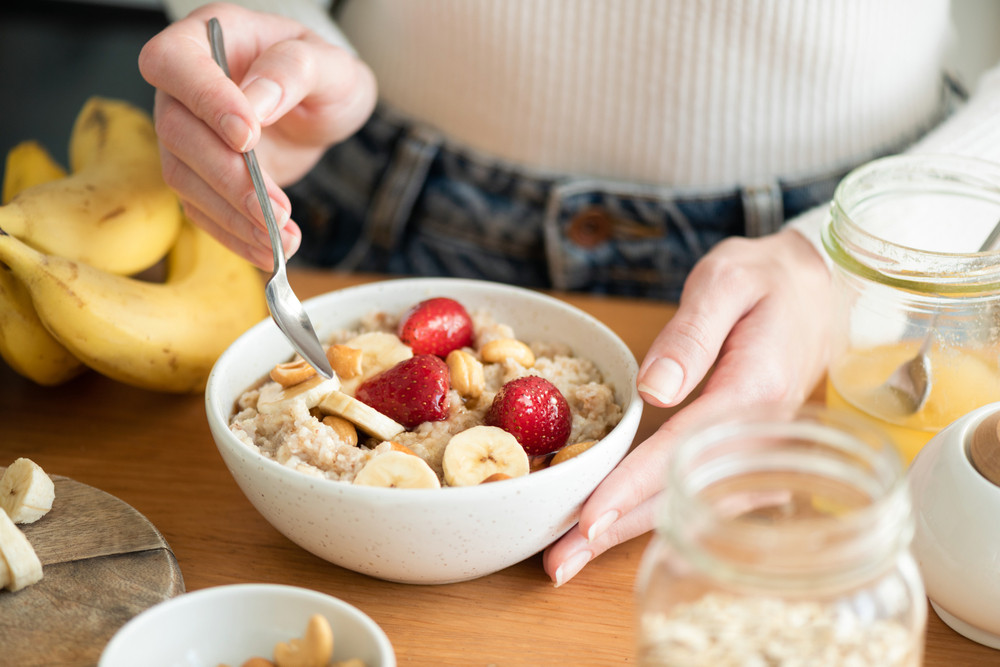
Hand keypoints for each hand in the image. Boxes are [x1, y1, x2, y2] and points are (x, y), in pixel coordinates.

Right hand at [138, 2, 376, 268]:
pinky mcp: (201, 176)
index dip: (205, 102)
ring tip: (281, 238)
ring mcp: (187, 133)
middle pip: (178, 133)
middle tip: (274, 210)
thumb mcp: (327, 63)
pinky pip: (203, 210)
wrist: (324, 105)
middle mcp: (184, 86)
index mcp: (206, 38)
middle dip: (227, 178)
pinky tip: (270, 251)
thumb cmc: (323, 74)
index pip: (176, 64)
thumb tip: (255, 103)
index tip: (248, 138)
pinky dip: (235, 236)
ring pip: (185, 179)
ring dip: (233, 217)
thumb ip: (292, 71)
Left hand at [542, 228, 832, 585]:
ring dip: (630, 533)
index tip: (587, 519)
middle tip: (560, 563)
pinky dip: (656, 516)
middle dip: (617, 531)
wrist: (823, 291)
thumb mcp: (728, 281)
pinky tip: (614, 531)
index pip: (681, 450)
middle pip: (681, 495)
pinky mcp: (749, 456)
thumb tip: (654, 389)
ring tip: (574, 557)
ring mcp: (758, 453)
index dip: (631, 488)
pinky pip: (701, 496)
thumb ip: (692, 333)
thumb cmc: (769, 281)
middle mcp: (759, 436)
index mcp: (753, 392)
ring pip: (690, 505)